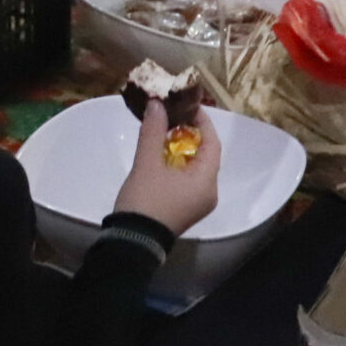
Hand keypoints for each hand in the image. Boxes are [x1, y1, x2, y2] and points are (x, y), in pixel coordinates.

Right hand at [113, 101, 221, 236]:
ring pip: (196, 168)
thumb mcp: (147, 163)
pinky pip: (188, 180)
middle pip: (206, 155)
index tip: (186, 106)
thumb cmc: (145, 200)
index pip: (213, 143)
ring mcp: (198, 203)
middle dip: (190, 134)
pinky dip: (178, 165)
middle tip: (172, 117)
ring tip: (164, 133)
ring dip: (182, 149)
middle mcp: (209, 193)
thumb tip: (157, 104)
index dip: (202, 122)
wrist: (132, 242)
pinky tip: (161, 155)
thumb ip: (153, 131)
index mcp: (207, 182)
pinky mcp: (186, 209)